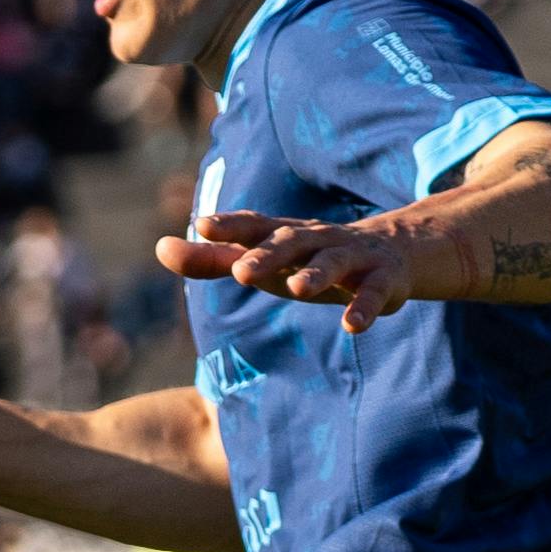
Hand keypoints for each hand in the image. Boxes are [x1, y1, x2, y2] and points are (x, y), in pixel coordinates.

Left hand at [158, 208, 425, 330]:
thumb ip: (211, 259)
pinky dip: (363, 307)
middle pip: (291, 243)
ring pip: (333, 263)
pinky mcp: (382, 280)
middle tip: (240, 272)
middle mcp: (316, 240)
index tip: (202, 225)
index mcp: (283, 235)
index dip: (230, 225)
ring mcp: (351, 257)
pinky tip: (351, 326)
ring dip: (316, 275)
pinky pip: (373, 293)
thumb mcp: (261, 260)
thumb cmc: (307, 260)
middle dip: (268, 255)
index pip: (253, 225)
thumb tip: (160, 248)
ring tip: (298, 289)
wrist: (390, 253)